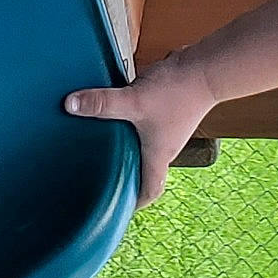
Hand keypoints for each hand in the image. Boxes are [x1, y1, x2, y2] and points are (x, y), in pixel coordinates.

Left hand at [64, 57, 216, 205]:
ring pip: (144, 145)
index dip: (135, 203)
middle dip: (124, 175)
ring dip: (126, 147)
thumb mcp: (134, 101)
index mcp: (158, 156)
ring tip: (101, 145)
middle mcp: (164, 146)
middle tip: (98, 176)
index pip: (149, 190)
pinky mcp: (166, 109)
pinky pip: (145, 123)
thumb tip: (70, 105)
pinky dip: (130, 123)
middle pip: (144, 169)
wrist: (206, 67)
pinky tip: (114, 112)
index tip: (117, 209)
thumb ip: (103, 104)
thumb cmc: (177, 92)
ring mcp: (167, 127)